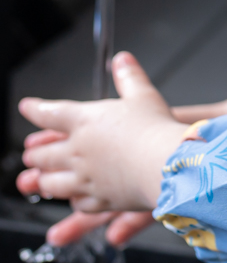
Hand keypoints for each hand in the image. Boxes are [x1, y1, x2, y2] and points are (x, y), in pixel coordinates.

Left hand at [19, 52, 187, 212]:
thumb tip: (122, 59)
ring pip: (52, 183)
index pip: (51, 113)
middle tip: (30, 153)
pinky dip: (75, 200)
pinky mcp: (100, 199)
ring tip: (40, 180)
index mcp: (85, 122)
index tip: (27, 107)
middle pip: (43, 155)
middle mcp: (78, 151)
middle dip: (34, 154)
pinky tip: (76, 199)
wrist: (165, 164)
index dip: (36, 109)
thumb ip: (130, 77)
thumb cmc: (154, 128)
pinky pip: (79, 203)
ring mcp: (86, 178)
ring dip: (44, 181)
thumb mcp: (144, 95)